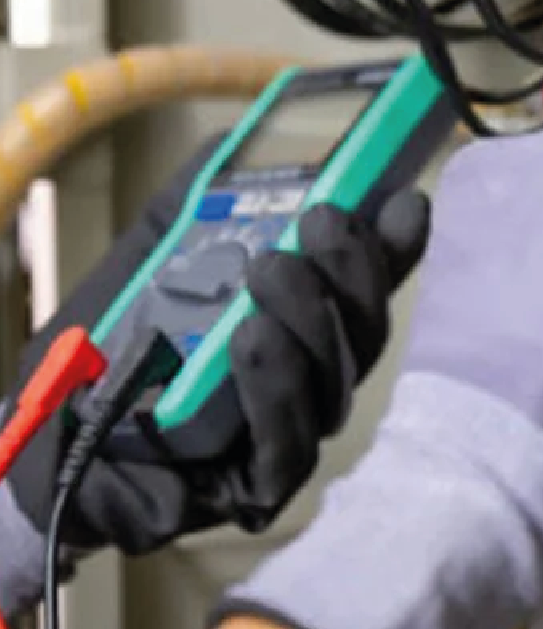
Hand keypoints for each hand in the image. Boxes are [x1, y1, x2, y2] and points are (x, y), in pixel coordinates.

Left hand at [3, 140, 427, 612]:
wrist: (52, 428)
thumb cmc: (115, 336)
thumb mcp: (160, 246)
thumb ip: (205, 198)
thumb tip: (253, 144)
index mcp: (305, 320)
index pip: (367, 284)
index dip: (395, 246)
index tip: (404, 200)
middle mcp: (312, 374)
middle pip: (365, 330)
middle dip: (354, 272)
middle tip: (323, 221)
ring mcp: (290, 430)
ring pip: (336, 382)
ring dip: (311, 320)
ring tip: (269, 271)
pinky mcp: (259, 485)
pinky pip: (290, 444)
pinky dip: (278, 388)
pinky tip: (251, 339)